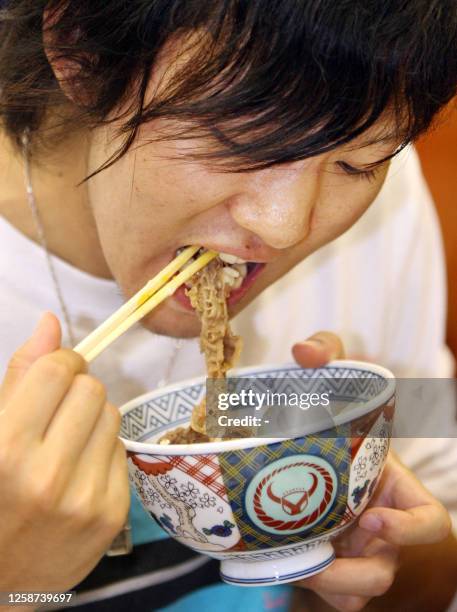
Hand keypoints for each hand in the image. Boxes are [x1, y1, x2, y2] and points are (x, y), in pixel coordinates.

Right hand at [0, 313, 129, 592]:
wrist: (1, 577)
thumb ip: (20, 375)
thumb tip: (50, 321)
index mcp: (5, 449)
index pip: (58, 371)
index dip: (61, 362)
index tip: (56, 372)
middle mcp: (46, 476)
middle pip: (93, 390)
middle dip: (77, 390)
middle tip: (57, 413)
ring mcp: (84, 498)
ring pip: (113, 416)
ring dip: (93, 419)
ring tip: (66, 443)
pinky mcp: (112, 514)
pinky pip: (121, 450)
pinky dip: (103, 450)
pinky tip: (80, 470)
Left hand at [291, 332, 451, 610]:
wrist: (321, 463)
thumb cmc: (344, 424)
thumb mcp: (342, 385)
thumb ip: (331, 356)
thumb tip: (303, 352)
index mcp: (396, 493)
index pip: (427, 522)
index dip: (409, 529)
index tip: (373, 519)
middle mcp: (381, 532)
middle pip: (379, 575)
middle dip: (348, 575)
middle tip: (313, 558)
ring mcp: (356, 553)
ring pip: (350, 595)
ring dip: (320, 586)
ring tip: (284, 565)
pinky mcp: (330, 566)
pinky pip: (323, 594)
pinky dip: (301, 584)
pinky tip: (269, 562)